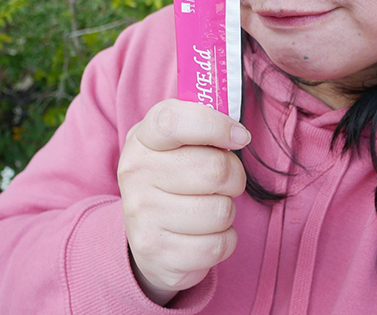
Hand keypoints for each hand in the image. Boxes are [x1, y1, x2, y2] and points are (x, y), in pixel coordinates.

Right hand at [118, 99, 250, 304]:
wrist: (146, 235)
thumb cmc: (174, 177)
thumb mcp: (176, 143)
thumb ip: (202, 125)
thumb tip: (238, 133)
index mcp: (142, 139)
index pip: (174, 121)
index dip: (216, 125)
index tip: (240, 137)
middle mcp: (136, 175)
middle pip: (215, 170)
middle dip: (235, 176)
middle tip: (226, 180)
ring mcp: (143, 216)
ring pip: (221, 211)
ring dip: (227, 210)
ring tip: (210, 207)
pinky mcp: (157, 253)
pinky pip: (218, 245)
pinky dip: (225, 240)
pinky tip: (207, 234)